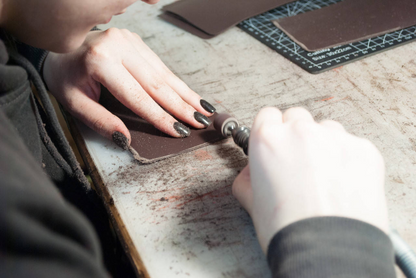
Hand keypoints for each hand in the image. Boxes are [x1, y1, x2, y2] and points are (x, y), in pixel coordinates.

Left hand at [43, 28, 215, 144]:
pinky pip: (160, 66)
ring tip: (204, 110)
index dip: (160, 117)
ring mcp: (129, 40)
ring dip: (186, 94)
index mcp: (100, 61)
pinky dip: (177, 83)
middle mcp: (118, 46)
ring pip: (164, 73)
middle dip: (182, 106)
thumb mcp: (75, 103)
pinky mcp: (136, 41)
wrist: (62, 50)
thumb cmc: (66, 78)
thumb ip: (100, 121)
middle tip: (201, 122)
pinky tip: (191, 95)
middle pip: (157, 83)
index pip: (138, 96)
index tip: (179, 131)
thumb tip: (125, 139)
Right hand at [233, 107, 388, 252]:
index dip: (271, 130)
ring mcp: (334, 138)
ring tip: (325, 176)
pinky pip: (353, 145)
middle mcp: (301, 132)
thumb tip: (250, 174)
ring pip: (326, 129)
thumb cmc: (290, 230)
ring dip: (324, 145)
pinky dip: (348, 159)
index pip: (268, 115)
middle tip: (300, 162)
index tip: (277, 141)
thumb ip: (246, 180)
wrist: (328, 250)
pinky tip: (344, 183)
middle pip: (297, 117)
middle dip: (297, 135)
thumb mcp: (252, 203)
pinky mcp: (363, 149)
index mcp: (269, 140)